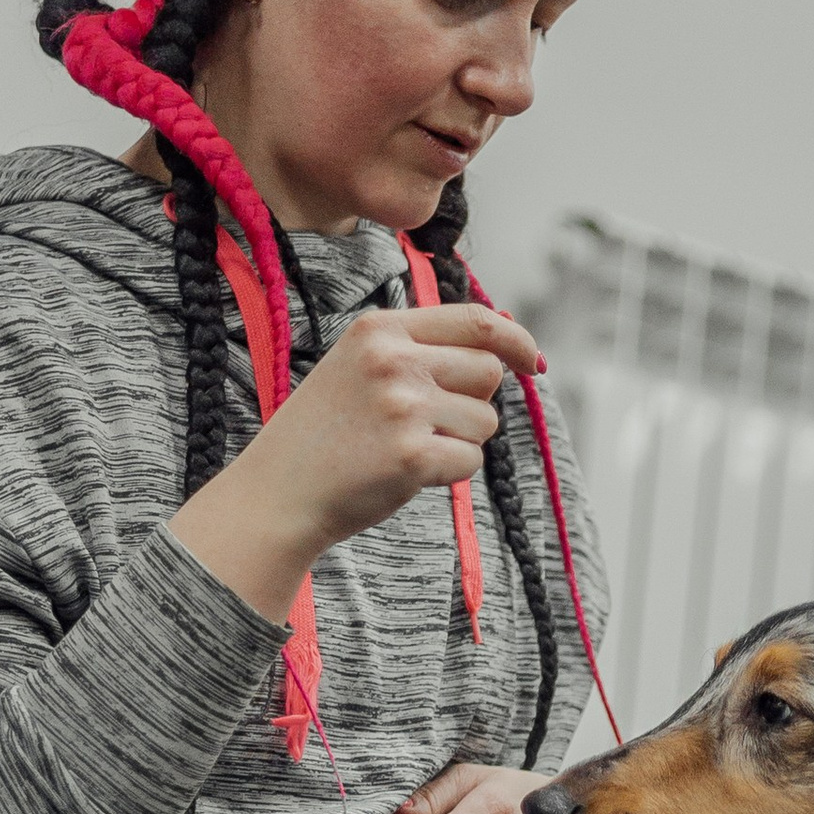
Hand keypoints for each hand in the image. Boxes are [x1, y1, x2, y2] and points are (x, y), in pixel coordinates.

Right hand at [169, 302, 542, 623]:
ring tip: (407, 448)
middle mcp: (393, 361)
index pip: (476, 320)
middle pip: (488, 372)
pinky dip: (449, 473)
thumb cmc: (325, 432)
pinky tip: (407, 473)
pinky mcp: (413, 456)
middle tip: (429, 424)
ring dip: (461, 441)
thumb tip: (508, 340)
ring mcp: (403, 408)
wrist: (279, 492)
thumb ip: (421, 348)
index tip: (534, 363)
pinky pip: (470, 461)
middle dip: (475, 402)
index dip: (516, 340)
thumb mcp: (358, 366)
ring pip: (485, 421)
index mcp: (380, 330)